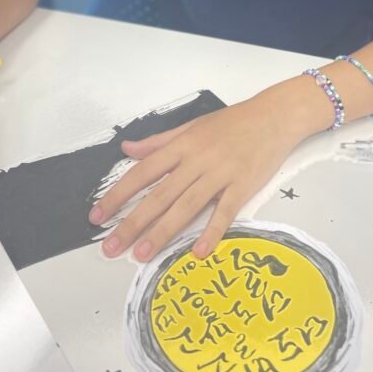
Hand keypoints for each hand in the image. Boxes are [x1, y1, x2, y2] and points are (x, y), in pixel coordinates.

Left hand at [88, 90, 311, 262]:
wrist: (274, 116)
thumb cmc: (233, 122)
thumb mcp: (192, 126)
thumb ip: (159, 142)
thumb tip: (127, 149)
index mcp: (182, 145)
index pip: (143, 172)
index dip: (118, 194)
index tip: (98, 215)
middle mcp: (197, 160)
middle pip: (159, 195)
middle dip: (133, 222)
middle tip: (111, 247)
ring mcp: (220, 174)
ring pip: (186, 206)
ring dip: (162, 232)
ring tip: (141, 254)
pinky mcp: (243, 186)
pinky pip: (225, 212)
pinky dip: (212, 232)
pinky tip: (198, 252)